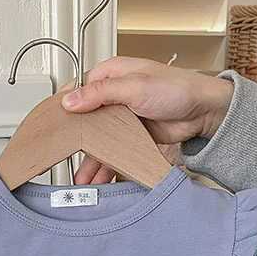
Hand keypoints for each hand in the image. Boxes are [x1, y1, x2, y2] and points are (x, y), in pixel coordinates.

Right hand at [59, 57, 233, 183]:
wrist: (204, 112)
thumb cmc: (178, 88)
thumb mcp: (135, 86)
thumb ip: (101, 93)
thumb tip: (71, 100)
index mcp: (110, 75)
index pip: (77, 92)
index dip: (64, 110)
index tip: (52, 128)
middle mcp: (113, 96)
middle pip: (85, 122)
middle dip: (75, 144)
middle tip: (63, 159)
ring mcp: (122, 118)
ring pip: (99, 141)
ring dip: (90, 160)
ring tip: (81, 179)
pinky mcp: (132, 136)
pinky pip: (114, 152)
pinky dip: (106, 166)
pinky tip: (98, 178)